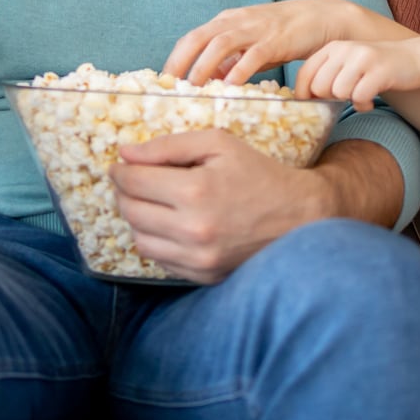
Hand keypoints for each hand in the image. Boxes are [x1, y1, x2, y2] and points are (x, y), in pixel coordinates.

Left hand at [110, 129, 328, 282]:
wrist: (299, 217)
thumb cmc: (259, 173)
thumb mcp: (218, 144)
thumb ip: (169, 146)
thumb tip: (125, 153)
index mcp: (195, 191)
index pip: (134, 182)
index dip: (120, 171)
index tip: (120, 165)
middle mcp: (192, 230)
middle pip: (131, 212)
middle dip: (123, 193)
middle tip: (130, 181)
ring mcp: (198, 258)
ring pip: (140, 240)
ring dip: (136, 219)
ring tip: (150, 202)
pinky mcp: (203, 275)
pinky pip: (160, 260)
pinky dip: (157, 240)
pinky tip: (169, 224)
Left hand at [163, 0, 342, 85]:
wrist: (321, 18)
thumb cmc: (283, 34)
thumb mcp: (250, 45)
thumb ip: (230, 61)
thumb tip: (209, 80)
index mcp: (226, 22)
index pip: (191, 39)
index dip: (175, 60)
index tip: (163, 83)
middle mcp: (235, 21)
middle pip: (198, 38)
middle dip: (181, 62)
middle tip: (170, 87)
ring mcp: (255, 29)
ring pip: (220, 44)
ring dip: (204, 66)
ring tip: (194, 87)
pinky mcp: (275, 39)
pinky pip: (253, 54)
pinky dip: (240, 69)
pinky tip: (231, 86)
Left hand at [297, 37, 419, 110]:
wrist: (415, 57)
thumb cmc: (376, 66)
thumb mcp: (348, 63)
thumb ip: (327, 74)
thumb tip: (304, 99)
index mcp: (333, 47)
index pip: (304, 73)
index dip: (303, 94)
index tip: (312, 105)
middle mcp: (345, 49)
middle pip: (319, 87)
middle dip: (330, 99)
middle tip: (345, 97)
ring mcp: (362, 58)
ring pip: (339, 92)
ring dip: (350, 101)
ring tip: (361, 96)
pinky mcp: (379, 71)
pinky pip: (359, 97)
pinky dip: (364, 104)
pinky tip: (371, 100)